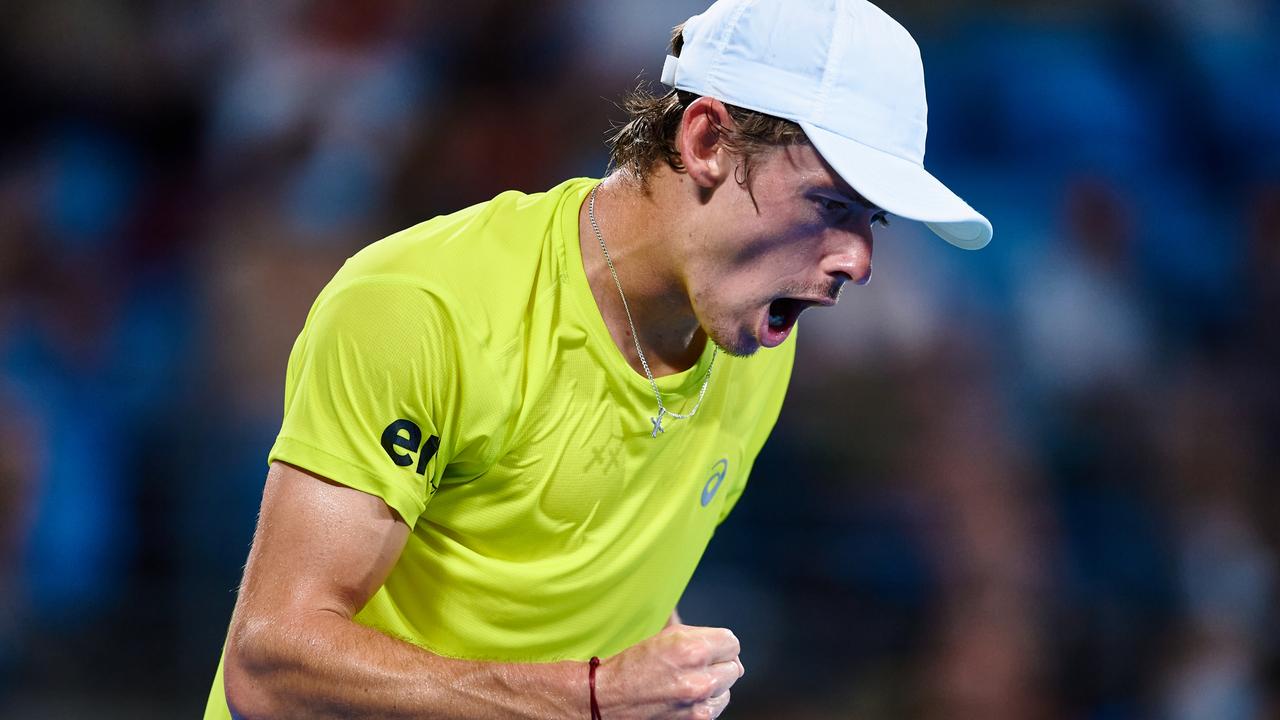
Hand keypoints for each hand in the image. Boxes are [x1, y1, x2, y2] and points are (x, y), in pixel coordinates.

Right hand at [595, 624, 744, 718]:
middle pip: (734, 665)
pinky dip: (708, 701)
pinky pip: (718, 705)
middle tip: (699, 664)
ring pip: (728, 687)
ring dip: (715, 683)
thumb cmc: (632, 667)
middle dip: (719, 662)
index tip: (711, 647)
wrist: (608, 700)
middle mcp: (699, 677)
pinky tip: (688, 695)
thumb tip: (724, 641)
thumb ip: (699, 636)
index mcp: (691, 649)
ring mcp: (698, 703)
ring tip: (690, 680)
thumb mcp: (665, 637)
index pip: (732, 642)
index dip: (720, 643)